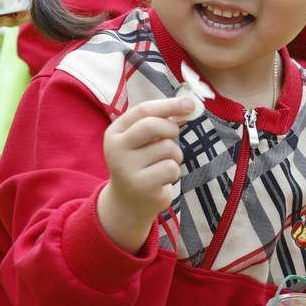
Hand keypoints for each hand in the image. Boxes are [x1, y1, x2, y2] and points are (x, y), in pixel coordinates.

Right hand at [97, 97, 191, 252]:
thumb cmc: (141, 163)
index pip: (143, 110)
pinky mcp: (142, 187)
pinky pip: (171, 168)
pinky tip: (162, 179)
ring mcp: (127, 169)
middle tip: (174, 137)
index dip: (169, 104)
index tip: (190, 103)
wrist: (128, 202)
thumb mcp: (144, 140)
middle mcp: (116, 149)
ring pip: (167, 148)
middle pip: (153, 126)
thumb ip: (161, 121)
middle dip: (171, 129)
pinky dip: (174, 172)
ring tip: (163, 163)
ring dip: (175, 154)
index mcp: (115, 132)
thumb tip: (189, 105)